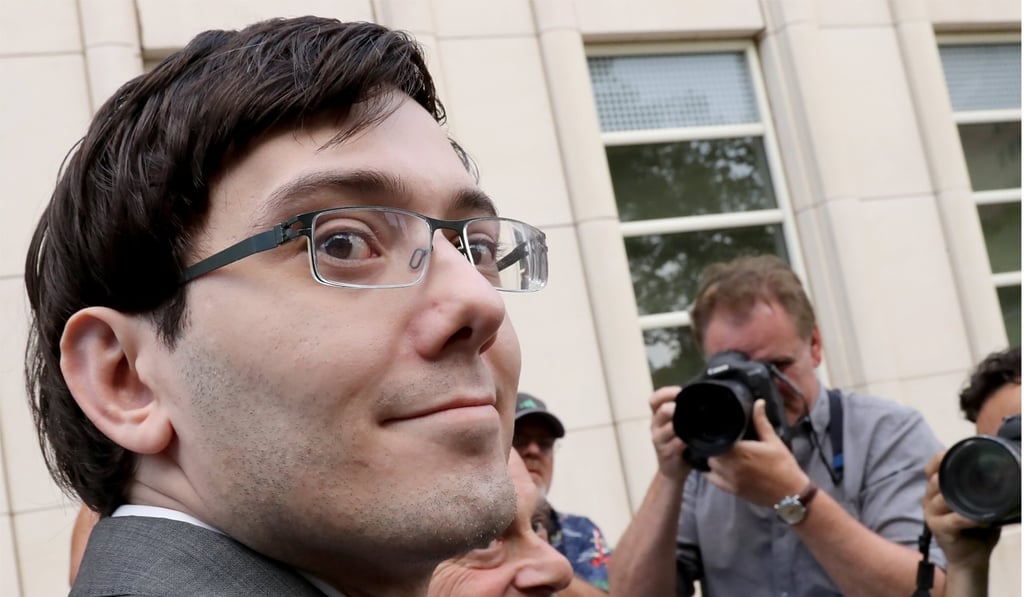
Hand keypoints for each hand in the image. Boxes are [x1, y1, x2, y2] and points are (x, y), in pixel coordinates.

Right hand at [649, 386, 691, 482]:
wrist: (673, 469)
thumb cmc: (678, 442)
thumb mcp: (677, 425)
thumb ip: (684, 412)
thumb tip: (704, 397)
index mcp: (658, 415)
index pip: (655, 399)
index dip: (666, 393)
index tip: (680, 391)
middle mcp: (655, 426)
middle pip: (662, 410)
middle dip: (676, 407)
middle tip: (690, 407)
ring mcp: (659, 440)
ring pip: (669, 427)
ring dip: (682, 424)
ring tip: (694, 423)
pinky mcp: (665, 453)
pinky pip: (676, 444)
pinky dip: (686, 441)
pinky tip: (694, 440)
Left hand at [704, 399, 807, 506]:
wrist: (791, 493)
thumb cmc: (783, 465)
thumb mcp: (773, 441)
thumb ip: (761, 422)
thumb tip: (758, 402)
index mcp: (740, 451)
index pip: (717, 440)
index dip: (714, 435)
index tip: (718, 430)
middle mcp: (731, 466)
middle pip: (711, 452)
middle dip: (714, 446)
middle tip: (721, 440)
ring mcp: (730, 480)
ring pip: (710, 466)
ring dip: (713, 459)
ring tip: (720, 452)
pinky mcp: (732, 491)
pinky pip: (713, 480)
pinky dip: (711, 473)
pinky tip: (716, 467)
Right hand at [923, 451, 1000, 568]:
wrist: (970, 558)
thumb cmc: (976, 530)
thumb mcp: (976, 506)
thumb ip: (980, 492)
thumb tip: (1002, 474)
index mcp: (936, 491)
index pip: (930, 470)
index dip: (938, 460)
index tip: (950, 452)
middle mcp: (929, 500)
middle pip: (935, 480)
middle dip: (950, 475)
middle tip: (971, 475)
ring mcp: (931, 514)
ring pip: (942, 497)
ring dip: (960, 497)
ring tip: (977, 499)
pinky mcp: (938, 528)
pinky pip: (953, 519)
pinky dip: (966, 518)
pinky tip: (977, 518)